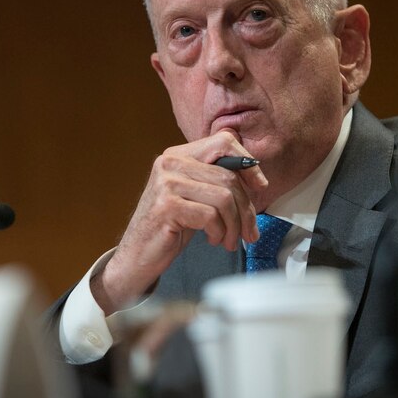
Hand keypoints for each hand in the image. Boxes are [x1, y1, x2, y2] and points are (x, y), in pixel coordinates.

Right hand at [92, 131, 267, 314]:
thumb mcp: (196, 196)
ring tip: (229, 240)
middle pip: (229, 176)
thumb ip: (217, 181)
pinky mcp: (167, 206)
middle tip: (250, 232)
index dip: (248, 163)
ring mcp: (166, 183)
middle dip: (246, 209)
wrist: (137, 255)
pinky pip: (210, 216)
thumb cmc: (171, 227)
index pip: (223, 141)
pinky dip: (219, 232)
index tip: (260, 186)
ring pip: (224, 198)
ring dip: (235, 225)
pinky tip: (213, 240)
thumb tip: (257, 180)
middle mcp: (170, 162)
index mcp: (178, 154)